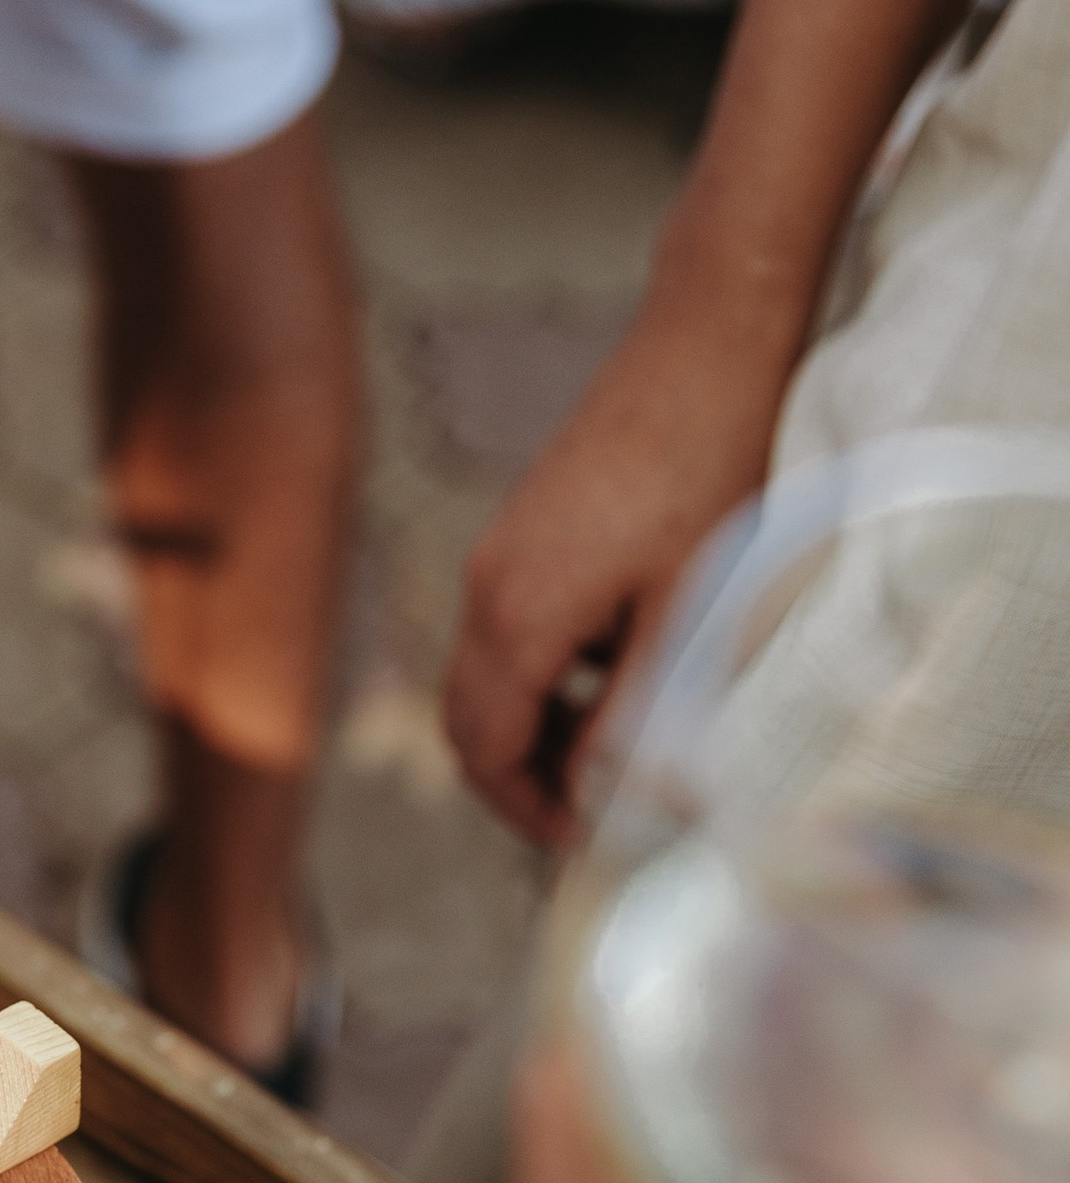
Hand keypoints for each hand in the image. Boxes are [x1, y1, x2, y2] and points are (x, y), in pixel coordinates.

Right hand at [441, 302, 791, 849]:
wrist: (708, 343)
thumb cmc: (713, 467)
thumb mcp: (691, 610)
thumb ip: (645, 713)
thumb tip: (626, 803)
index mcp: (520, 617)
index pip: (486, 751)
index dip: (530, 810)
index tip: (589, 839)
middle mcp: (487, 587)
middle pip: (469, 722)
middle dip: (521, 779)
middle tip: (596, 812)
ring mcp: (499, 554)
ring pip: (488, 678)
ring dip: (539, 726)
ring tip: (622, 744)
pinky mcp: (523, 531)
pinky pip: (510, 630)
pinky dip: (547, 675)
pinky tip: (623, 665)